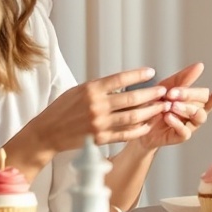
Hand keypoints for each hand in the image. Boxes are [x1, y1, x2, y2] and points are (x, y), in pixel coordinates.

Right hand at [6, 70, 178, 174]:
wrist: (47, 132)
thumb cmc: (61, 109)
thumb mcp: (78, 90)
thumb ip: (99, 88)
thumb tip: (122, 83)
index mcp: (91, 89)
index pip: (120, 79)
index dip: (138, 75)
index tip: (151, 73)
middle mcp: (97, 106)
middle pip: (131, 99)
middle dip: (151, 95)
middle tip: (163, 91)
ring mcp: (99, 123)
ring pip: (132, 117)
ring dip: (150, 112)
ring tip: (161, 107)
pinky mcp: (100, 138)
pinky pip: (125, 134)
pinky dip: (138, 129)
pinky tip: (147, 125)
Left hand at [140, 65, 211, 152]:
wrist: (139, 122)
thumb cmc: (155, 103)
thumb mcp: (166, 87)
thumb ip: (183, 78)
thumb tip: (200, 66)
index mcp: (193, 101)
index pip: (206, 96)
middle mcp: (194, 113)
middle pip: (204, 104)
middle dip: (190, 96)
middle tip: (172, 93)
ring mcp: (189, 125)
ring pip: (199, 117)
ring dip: (187, 109)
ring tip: (172, 106)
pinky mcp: (180, 136)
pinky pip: (186, 132)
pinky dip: (177, 123)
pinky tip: (168, 117)